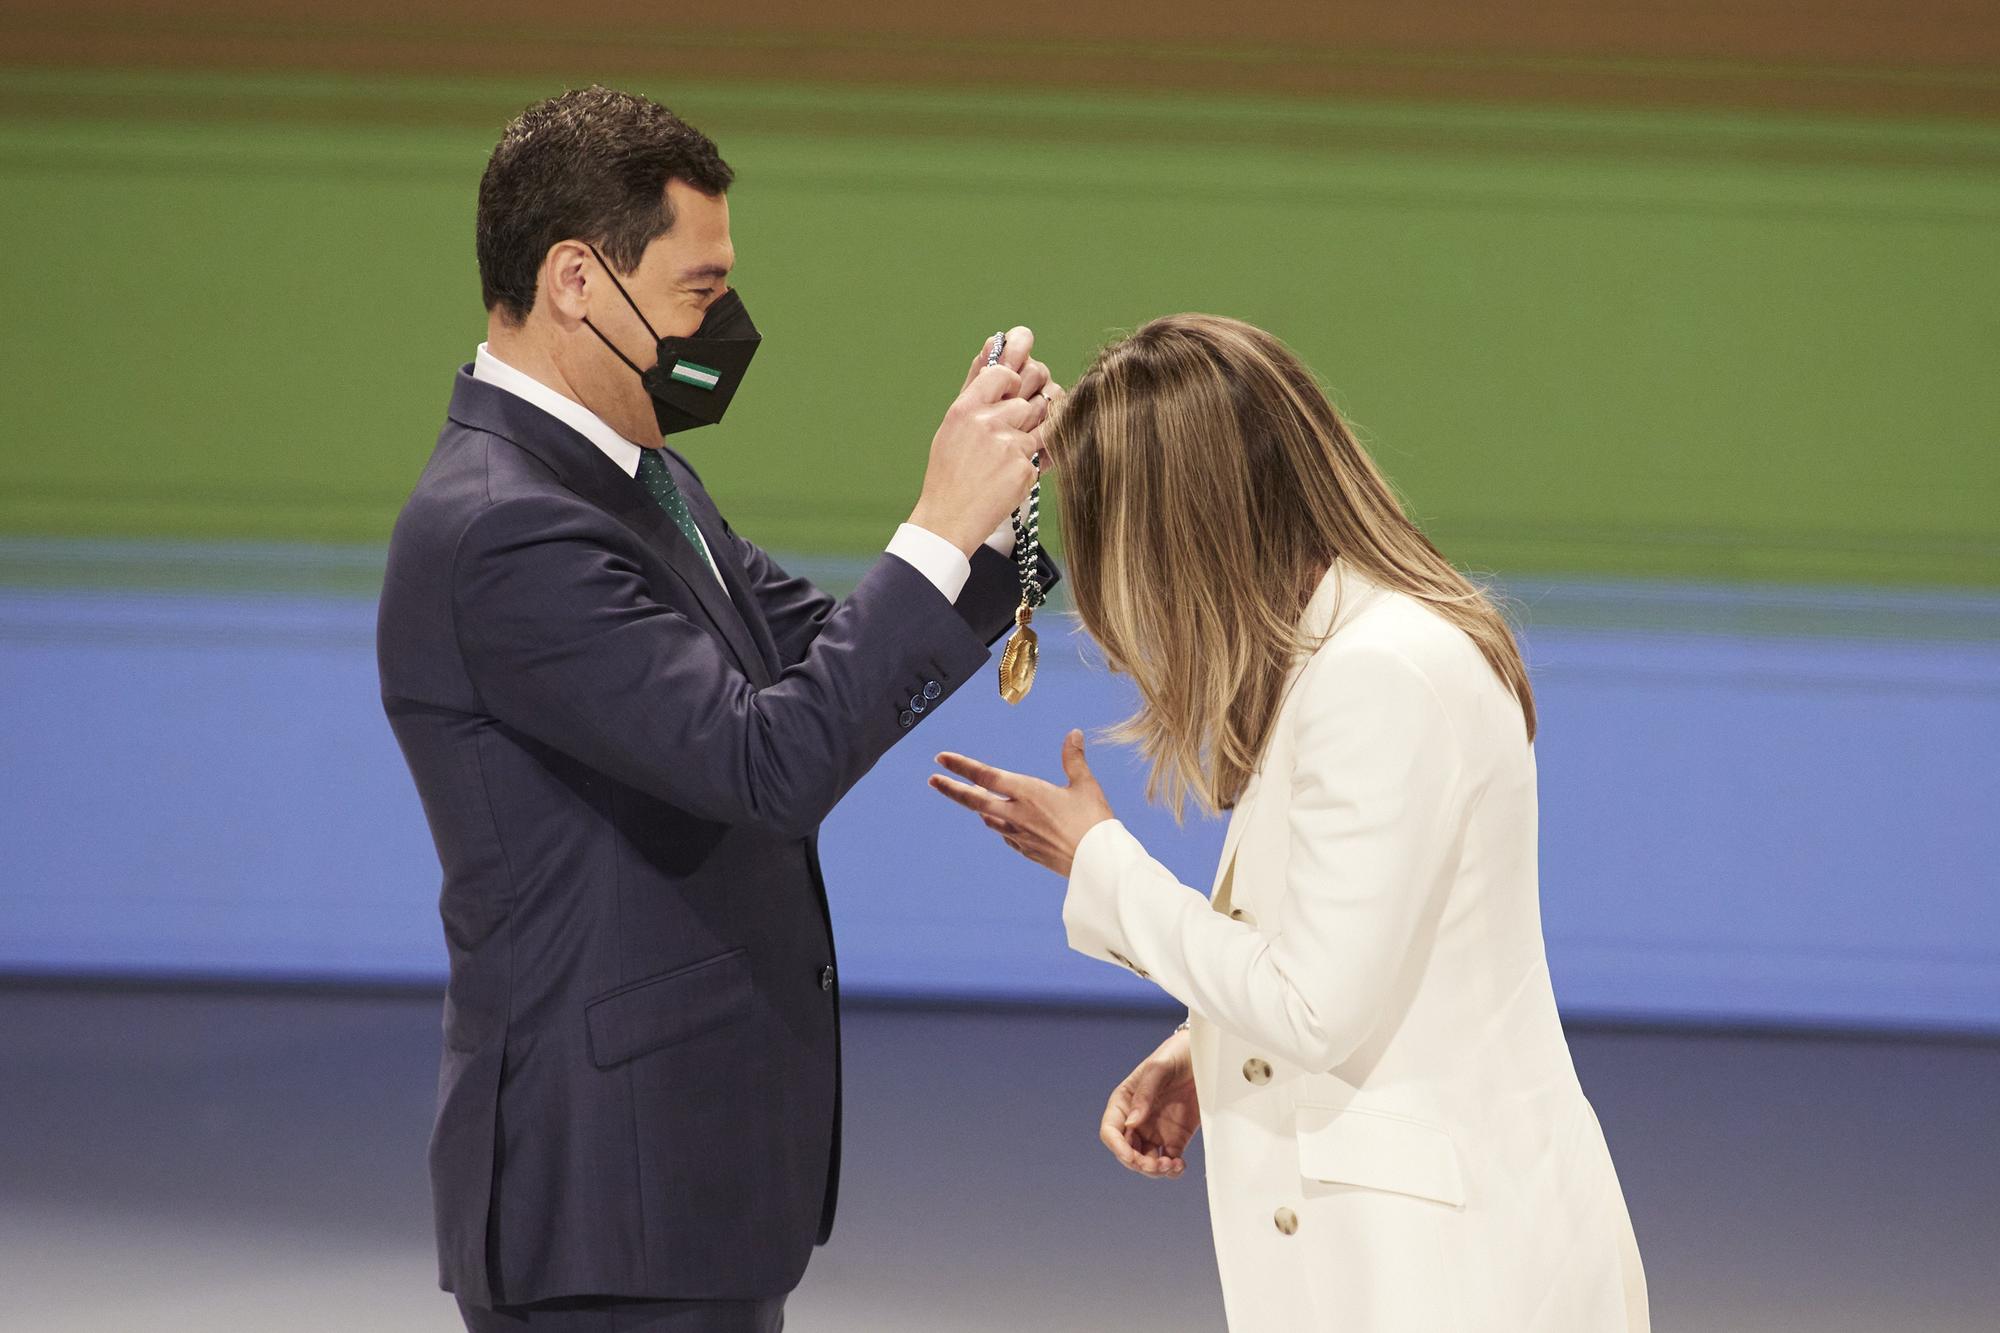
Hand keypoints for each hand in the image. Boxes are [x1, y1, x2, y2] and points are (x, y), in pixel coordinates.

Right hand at [910, 329, 1055, 554]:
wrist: (949, 518)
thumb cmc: (949, 470)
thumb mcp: (953, 425)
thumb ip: (978, 386)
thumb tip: (996, 343)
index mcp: (965, 408)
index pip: (1005, 371)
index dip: (1017, 375)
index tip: (1015, 388)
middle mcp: (987, 423)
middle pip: (1032, 395)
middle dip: (1035, 403)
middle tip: (1026, 417)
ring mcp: (1009, 446)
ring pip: (1046, 418)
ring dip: (1041, 427)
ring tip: (1021, 443)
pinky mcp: (1026, 469)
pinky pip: (1050, 448)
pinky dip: (1042, 455)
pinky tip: (1022, 465)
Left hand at [929, 729, 1113, 876]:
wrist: (1097, 864)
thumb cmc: (1094, 822)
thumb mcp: (1086, 785)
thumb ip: (1074, 758)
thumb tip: (1074, 733)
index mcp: (1028, 793)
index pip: (986, 776)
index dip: (961, 766)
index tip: (942, 759)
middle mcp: (1017, 814)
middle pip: (975, 801)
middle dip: (952, 789)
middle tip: (933, 780)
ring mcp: (1019, 835)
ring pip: (988, 819)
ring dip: (978, 807)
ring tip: (972, 797)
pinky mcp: (1027, 851)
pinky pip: (1005, 835)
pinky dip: (999, 825)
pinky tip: (1001, 824)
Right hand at [1099, 1028, 1199, 1177]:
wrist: (1205, 1055)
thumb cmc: (1177, 1054)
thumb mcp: (1158, 1068)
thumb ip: (1144, 1094)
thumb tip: (1131, 1124)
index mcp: (1125, 1102)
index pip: (1111, 1131)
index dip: (1117, 1148)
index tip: (1131, 1157)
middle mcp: (1137, 1120)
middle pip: (1127, 1152)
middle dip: (1139, 1163)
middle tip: (1158, 1165)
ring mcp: (1156, 1131)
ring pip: (1146, 1161)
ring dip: (1155, 1170)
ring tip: (1172, 1166)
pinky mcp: (1176, 1138)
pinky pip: (1169, 1162)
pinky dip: (1172, 1170)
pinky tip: (1180, 1166)